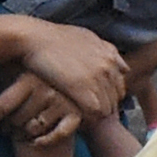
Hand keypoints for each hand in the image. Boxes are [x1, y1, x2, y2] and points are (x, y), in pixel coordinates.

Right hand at [0, 21, 126, 149]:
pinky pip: (96, 113)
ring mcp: (97, 78)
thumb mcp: (85, 37)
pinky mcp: (83, 89)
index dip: (107, 95)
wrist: (34, 38)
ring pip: (108, 108)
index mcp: (110, 55)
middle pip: (116, 98)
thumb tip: (122, 65)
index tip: (91, 100)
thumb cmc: (53, 38)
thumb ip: (105, 50)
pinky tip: (76, 118)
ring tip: (80, 116)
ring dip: (95, 114)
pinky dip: (89, 118)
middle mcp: (108, 66)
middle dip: (103, 105)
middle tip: (85, 110)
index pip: (120, 85)